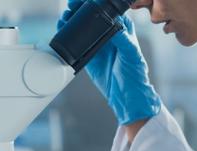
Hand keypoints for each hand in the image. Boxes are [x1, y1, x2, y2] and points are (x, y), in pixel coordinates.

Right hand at [58, 0, 161, 124]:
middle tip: (71, 6)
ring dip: (72, 19)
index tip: (84, 0)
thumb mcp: (131, 54)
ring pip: (82, 25)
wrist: (125, 94)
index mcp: (121, 27)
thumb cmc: (135, 73)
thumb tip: (115, 26)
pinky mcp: (88, 53)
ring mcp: (97, 42)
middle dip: (80, 8)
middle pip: (91, 14)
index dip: (94, 2)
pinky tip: (62, 29)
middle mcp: (108, 32)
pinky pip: (76, 40)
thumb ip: (124, 40)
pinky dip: (67, 33)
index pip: (107, 8)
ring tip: (64, 17)